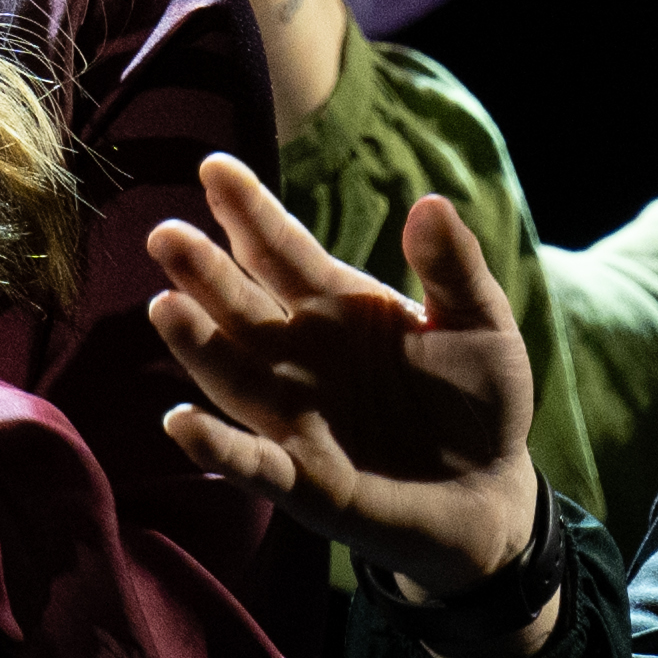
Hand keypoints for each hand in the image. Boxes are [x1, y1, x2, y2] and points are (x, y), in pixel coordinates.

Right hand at [140, 151, 543, 594]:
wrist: (492, 492)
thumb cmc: (479, 400)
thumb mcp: (480, 324)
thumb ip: (452, 269)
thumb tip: (430, 202)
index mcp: (338, 307)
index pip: (283, 250)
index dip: (249, 211)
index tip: (214, 166)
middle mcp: (301, 356)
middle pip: (243, 306)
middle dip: (204, 272)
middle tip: (165, 235)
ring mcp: (295, 418)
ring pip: (234, 374)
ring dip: (198, 345)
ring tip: (165, 308)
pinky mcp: (305, 480)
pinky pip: (253, 462)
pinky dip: (217, 446)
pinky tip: (180, 422)